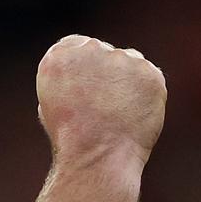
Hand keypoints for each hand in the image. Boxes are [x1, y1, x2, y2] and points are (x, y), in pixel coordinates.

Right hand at [36, 35, 165, 166]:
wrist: (97, 156)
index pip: (76, 45)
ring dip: (127, 82)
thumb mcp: (51, 104)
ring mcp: (122, 59)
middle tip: (104, 106)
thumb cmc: (72, 138)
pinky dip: (146, 94)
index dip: (84, 67)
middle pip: (104, 52)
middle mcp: (90, 50)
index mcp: (59, 57)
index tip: (87, 88)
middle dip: (106, 74)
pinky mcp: (149, 72)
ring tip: (118, 114)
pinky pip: (150, 77)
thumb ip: (66, 79)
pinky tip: (134, 114)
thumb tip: (85, 71)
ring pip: (129, 63)